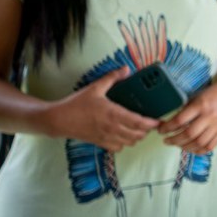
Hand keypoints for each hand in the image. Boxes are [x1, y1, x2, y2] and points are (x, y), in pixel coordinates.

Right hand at [45, 66, 159, 151]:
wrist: (58, 120)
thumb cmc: (77, 103)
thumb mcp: (95, 87)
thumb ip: (112, 78)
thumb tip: (126, 69)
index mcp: (113, 114)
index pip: (138, 122)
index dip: (151, 123)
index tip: (158, 120)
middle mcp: (112, 128)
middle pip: (137, 135)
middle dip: (146, 130)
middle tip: (149, 122)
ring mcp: (106, 137)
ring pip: (130, 142)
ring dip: (137, 137)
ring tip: (139, 128)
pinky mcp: (100, 143)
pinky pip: (118, 148)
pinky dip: (125, 143)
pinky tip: (124, 135)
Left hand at [158, 82, 216, 154]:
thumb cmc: (214, 93)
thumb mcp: (198, 96)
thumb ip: (187, 109)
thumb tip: (171, 122)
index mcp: (201, 105)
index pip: (180, 120)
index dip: (167, 127)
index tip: (160, 130)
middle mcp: (209, 116)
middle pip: (188, 134)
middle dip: (174, 140)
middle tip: (166, 140)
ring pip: (198, 143)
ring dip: (184, 147)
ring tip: (177, 145)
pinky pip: (209, 146)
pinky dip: (198, 150)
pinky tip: (191, 148)